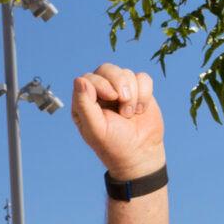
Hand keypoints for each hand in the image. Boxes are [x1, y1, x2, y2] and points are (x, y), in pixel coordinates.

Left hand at [71, 63, 163, 177]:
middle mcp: (101, 92)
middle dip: (119, 83)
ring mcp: (120, 90)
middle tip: (124, 105)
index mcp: (85, 101)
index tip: (112, 98)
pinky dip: (145, 93)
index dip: (102, 83)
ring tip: (130, 114)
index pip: (89, 78)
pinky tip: (141, 110)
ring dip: (133, 95)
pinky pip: (143, 78)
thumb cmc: (114, 145)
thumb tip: (79, 79)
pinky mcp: (139, 90)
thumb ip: (84, 105)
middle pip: (107, 69)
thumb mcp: (95, 128)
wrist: (141, 154)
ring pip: (127, 73)